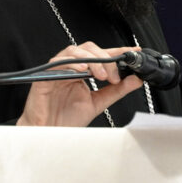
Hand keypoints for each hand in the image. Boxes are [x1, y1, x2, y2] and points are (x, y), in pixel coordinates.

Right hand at [16, 42, 143, 126]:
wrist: (48, 134)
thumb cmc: (66, 120)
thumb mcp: (98, 103)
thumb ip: (116, 91)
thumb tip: (135, 80)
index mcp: (83, 72)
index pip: (101, 55)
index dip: (117, 51)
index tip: (133, 52)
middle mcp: (71, 68)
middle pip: (89, 48)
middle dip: (104, 59)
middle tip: (112, 76)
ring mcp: (58, 70)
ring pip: (74, 51)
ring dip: (91, 60)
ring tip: (100, 75)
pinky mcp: (46, 76)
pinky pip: (58, 62)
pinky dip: (72, 63)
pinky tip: (83, 70)